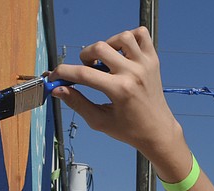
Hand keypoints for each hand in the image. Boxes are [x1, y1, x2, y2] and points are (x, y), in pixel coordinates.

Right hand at [49, 27, 189, 179]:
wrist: (157, 131)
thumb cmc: (129, 129)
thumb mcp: (99, 121)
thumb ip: (77, 103)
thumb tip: (58, 89)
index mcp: (120, 90)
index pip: (83, 74)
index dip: (63, 73)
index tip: (56, 76)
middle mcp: (133, 74)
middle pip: (100, 48)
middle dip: (85, 56)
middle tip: (87, 68)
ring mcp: (145, 65)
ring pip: (122, 37)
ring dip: (108, 44)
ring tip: (106, 60)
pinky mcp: (153, 61)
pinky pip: (141, 35)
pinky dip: (129, 38)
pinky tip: (122, 53)